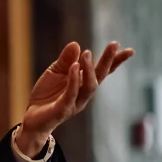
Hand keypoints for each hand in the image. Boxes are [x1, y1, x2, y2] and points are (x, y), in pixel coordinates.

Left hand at [17, 40, 134, 154]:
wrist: (32, 118)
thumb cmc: (47, 95)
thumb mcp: (54, 73)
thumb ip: (65, 60)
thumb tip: (76, 44)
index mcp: (84, 83)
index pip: (103, 71)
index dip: (115, 61)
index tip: (129, 50)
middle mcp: (84, 93)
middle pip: (100, 76)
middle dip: (108, 61)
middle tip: (114, 45)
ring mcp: (76, 102)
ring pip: (89, 86)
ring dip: (89, 69)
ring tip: (87, 53)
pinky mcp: (63, 109)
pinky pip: (71, 94)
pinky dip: (74, 80)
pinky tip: (74, 67)